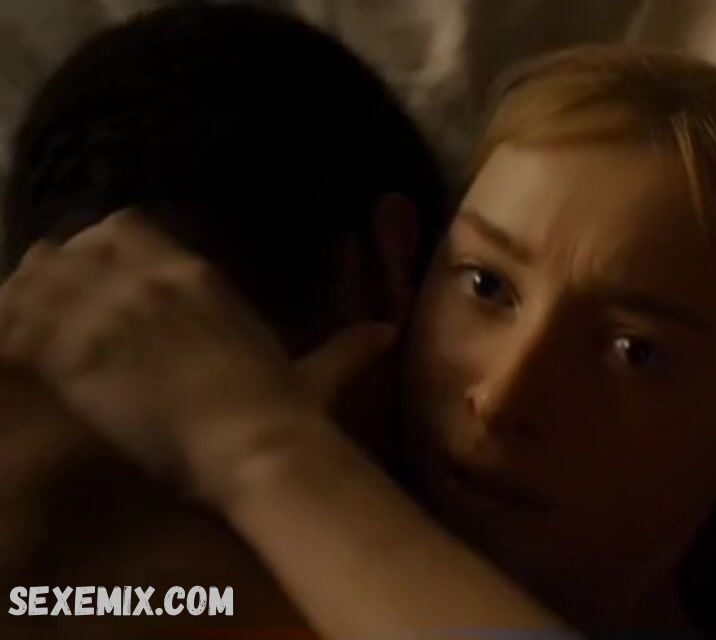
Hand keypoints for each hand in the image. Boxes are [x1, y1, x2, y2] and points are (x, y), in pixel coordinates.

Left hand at [0, 210, 394, 500]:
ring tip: (24, 334)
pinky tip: (15, 360)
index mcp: (193, 274)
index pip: (120, 228)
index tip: (90, 278)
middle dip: (52, 276)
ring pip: (30, 280)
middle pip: (65, 250)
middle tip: (51, 313)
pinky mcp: (71, 353)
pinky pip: (15, 326)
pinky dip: (9, 338)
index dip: (94, 251)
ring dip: (23, 305)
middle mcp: (144, 278)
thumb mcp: (314, 371)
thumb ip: (345, 347)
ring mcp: (104, 311)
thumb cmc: (286, 412)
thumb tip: (386, 334)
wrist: (253, 447)